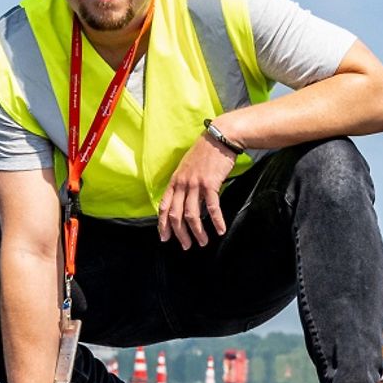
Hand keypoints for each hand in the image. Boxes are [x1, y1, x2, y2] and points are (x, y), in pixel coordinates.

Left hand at [157, 134, 237, 248]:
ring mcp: (196, 184)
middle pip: (176, 214)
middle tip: (185, 246)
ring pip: (192, 214)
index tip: (164, 237)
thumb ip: (183, 183)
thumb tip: (183, 199)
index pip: (164, 206)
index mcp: (175, 180)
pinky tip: (220, 230)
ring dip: (197, 232)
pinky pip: (212, 207)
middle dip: (179, 233)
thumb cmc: (205, 152)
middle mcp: (182, 183)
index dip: (162, 224)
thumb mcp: (186, 166)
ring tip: (202, 242)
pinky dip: (216, 221)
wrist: (220, 137)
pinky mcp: (211, 183)